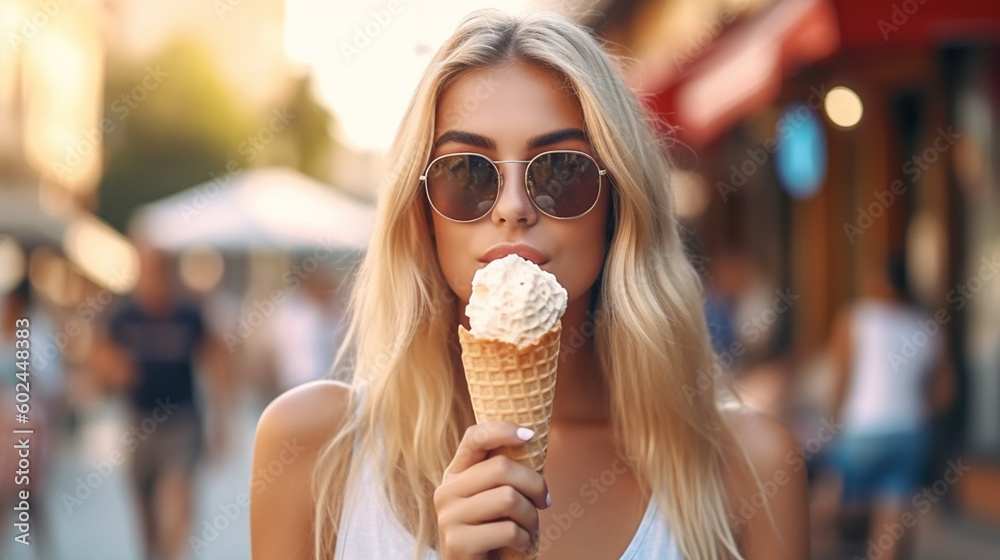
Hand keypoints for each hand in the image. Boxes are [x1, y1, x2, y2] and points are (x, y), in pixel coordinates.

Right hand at [434, 422, 550, 558]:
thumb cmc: (493, 535)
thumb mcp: (494, 500)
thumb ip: (504, 475)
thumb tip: (532, 438)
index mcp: (455, 474)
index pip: (474, 437)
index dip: (503, 430)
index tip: (531, 435)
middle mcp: (446, 491)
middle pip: (502, 467)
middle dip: (535, 485)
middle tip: (545, 502)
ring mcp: (448, 517)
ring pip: (509, 498)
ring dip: (531, 517)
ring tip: (530, 529)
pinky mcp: (457, 542)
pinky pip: (508, 530)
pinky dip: (524, 539)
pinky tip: (519, 546)